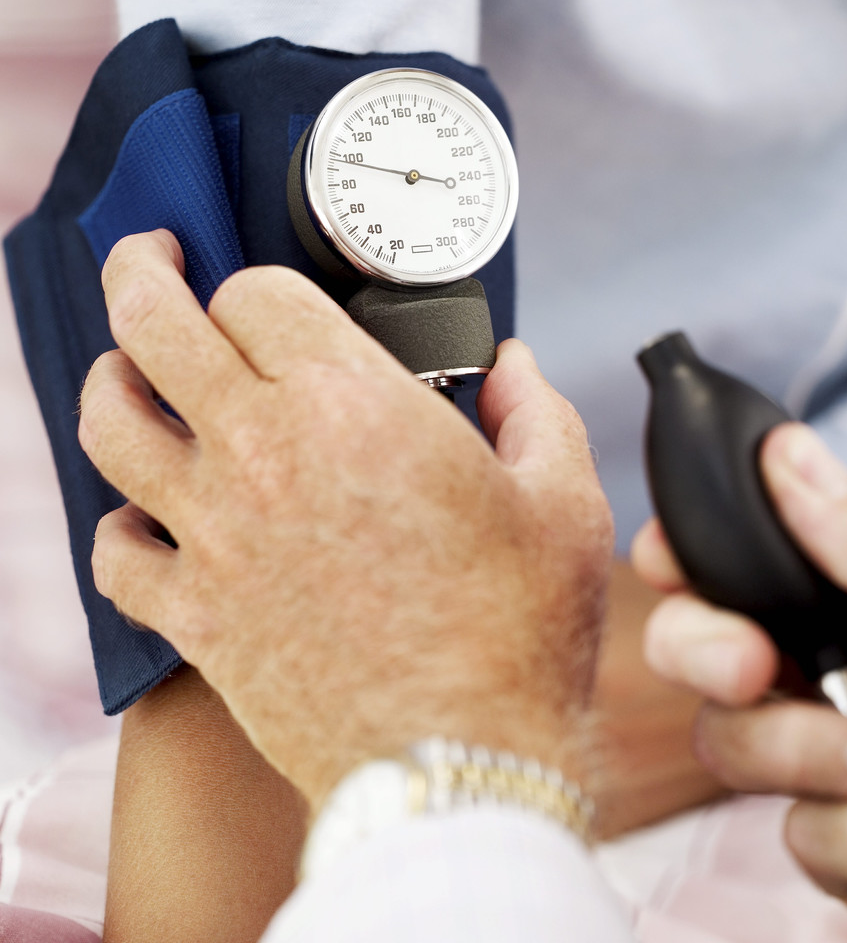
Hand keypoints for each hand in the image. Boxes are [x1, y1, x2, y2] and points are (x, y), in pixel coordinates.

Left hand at [79, 230, 613, 809]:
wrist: (459, 761)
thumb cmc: (520, 633)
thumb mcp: (565, 500)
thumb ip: (535, 411)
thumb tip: (513, 366)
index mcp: (355, 405)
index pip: (256, 292)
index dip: (261, 281)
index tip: (272, 296)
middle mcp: (264, 454)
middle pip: (151, 325)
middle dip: (139, 273)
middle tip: (147, 260)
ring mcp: (215, 535)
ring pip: (108, 425)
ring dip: (108, 381)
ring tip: (125, 372)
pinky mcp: (196, 615)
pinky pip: (114, 554)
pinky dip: (118, 526)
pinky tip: (144, 519)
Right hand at [633, 422, 846, 939]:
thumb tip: (786, 453)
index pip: (739, 559)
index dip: (685, 555)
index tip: (668, 563)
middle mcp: (832, 668)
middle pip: (696, 646)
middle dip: (708, 654)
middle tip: (752, 669)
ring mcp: (830, 757)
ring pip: (733, 744)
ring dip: (820, 760)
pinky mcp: (843, 842)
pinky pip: (800, 836)